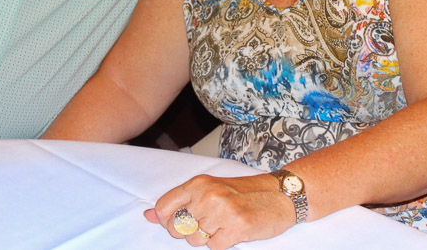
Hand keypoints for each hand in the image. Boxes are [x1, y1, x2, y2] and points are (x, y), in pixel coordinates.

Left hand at [144, 173, 294, 248]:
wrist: (278, 194)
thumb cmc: (242, 192)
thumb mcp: (208, 189)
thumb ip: (179, 201)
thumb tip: (148, 215)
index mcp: (197, 184)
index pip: (163, 209)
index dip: (167, 222)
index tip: (179, 223)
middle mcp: (207, 195)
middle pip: (178, 229)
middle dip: (190, 232)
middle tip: (209, 223)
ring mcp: (222, 211)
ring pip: (195, 240)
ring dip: (208, 238)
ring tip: (222, 225)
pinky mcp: (237, 227)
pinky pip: (215, 247)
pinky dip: (222, 243)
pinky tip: (233, 231)